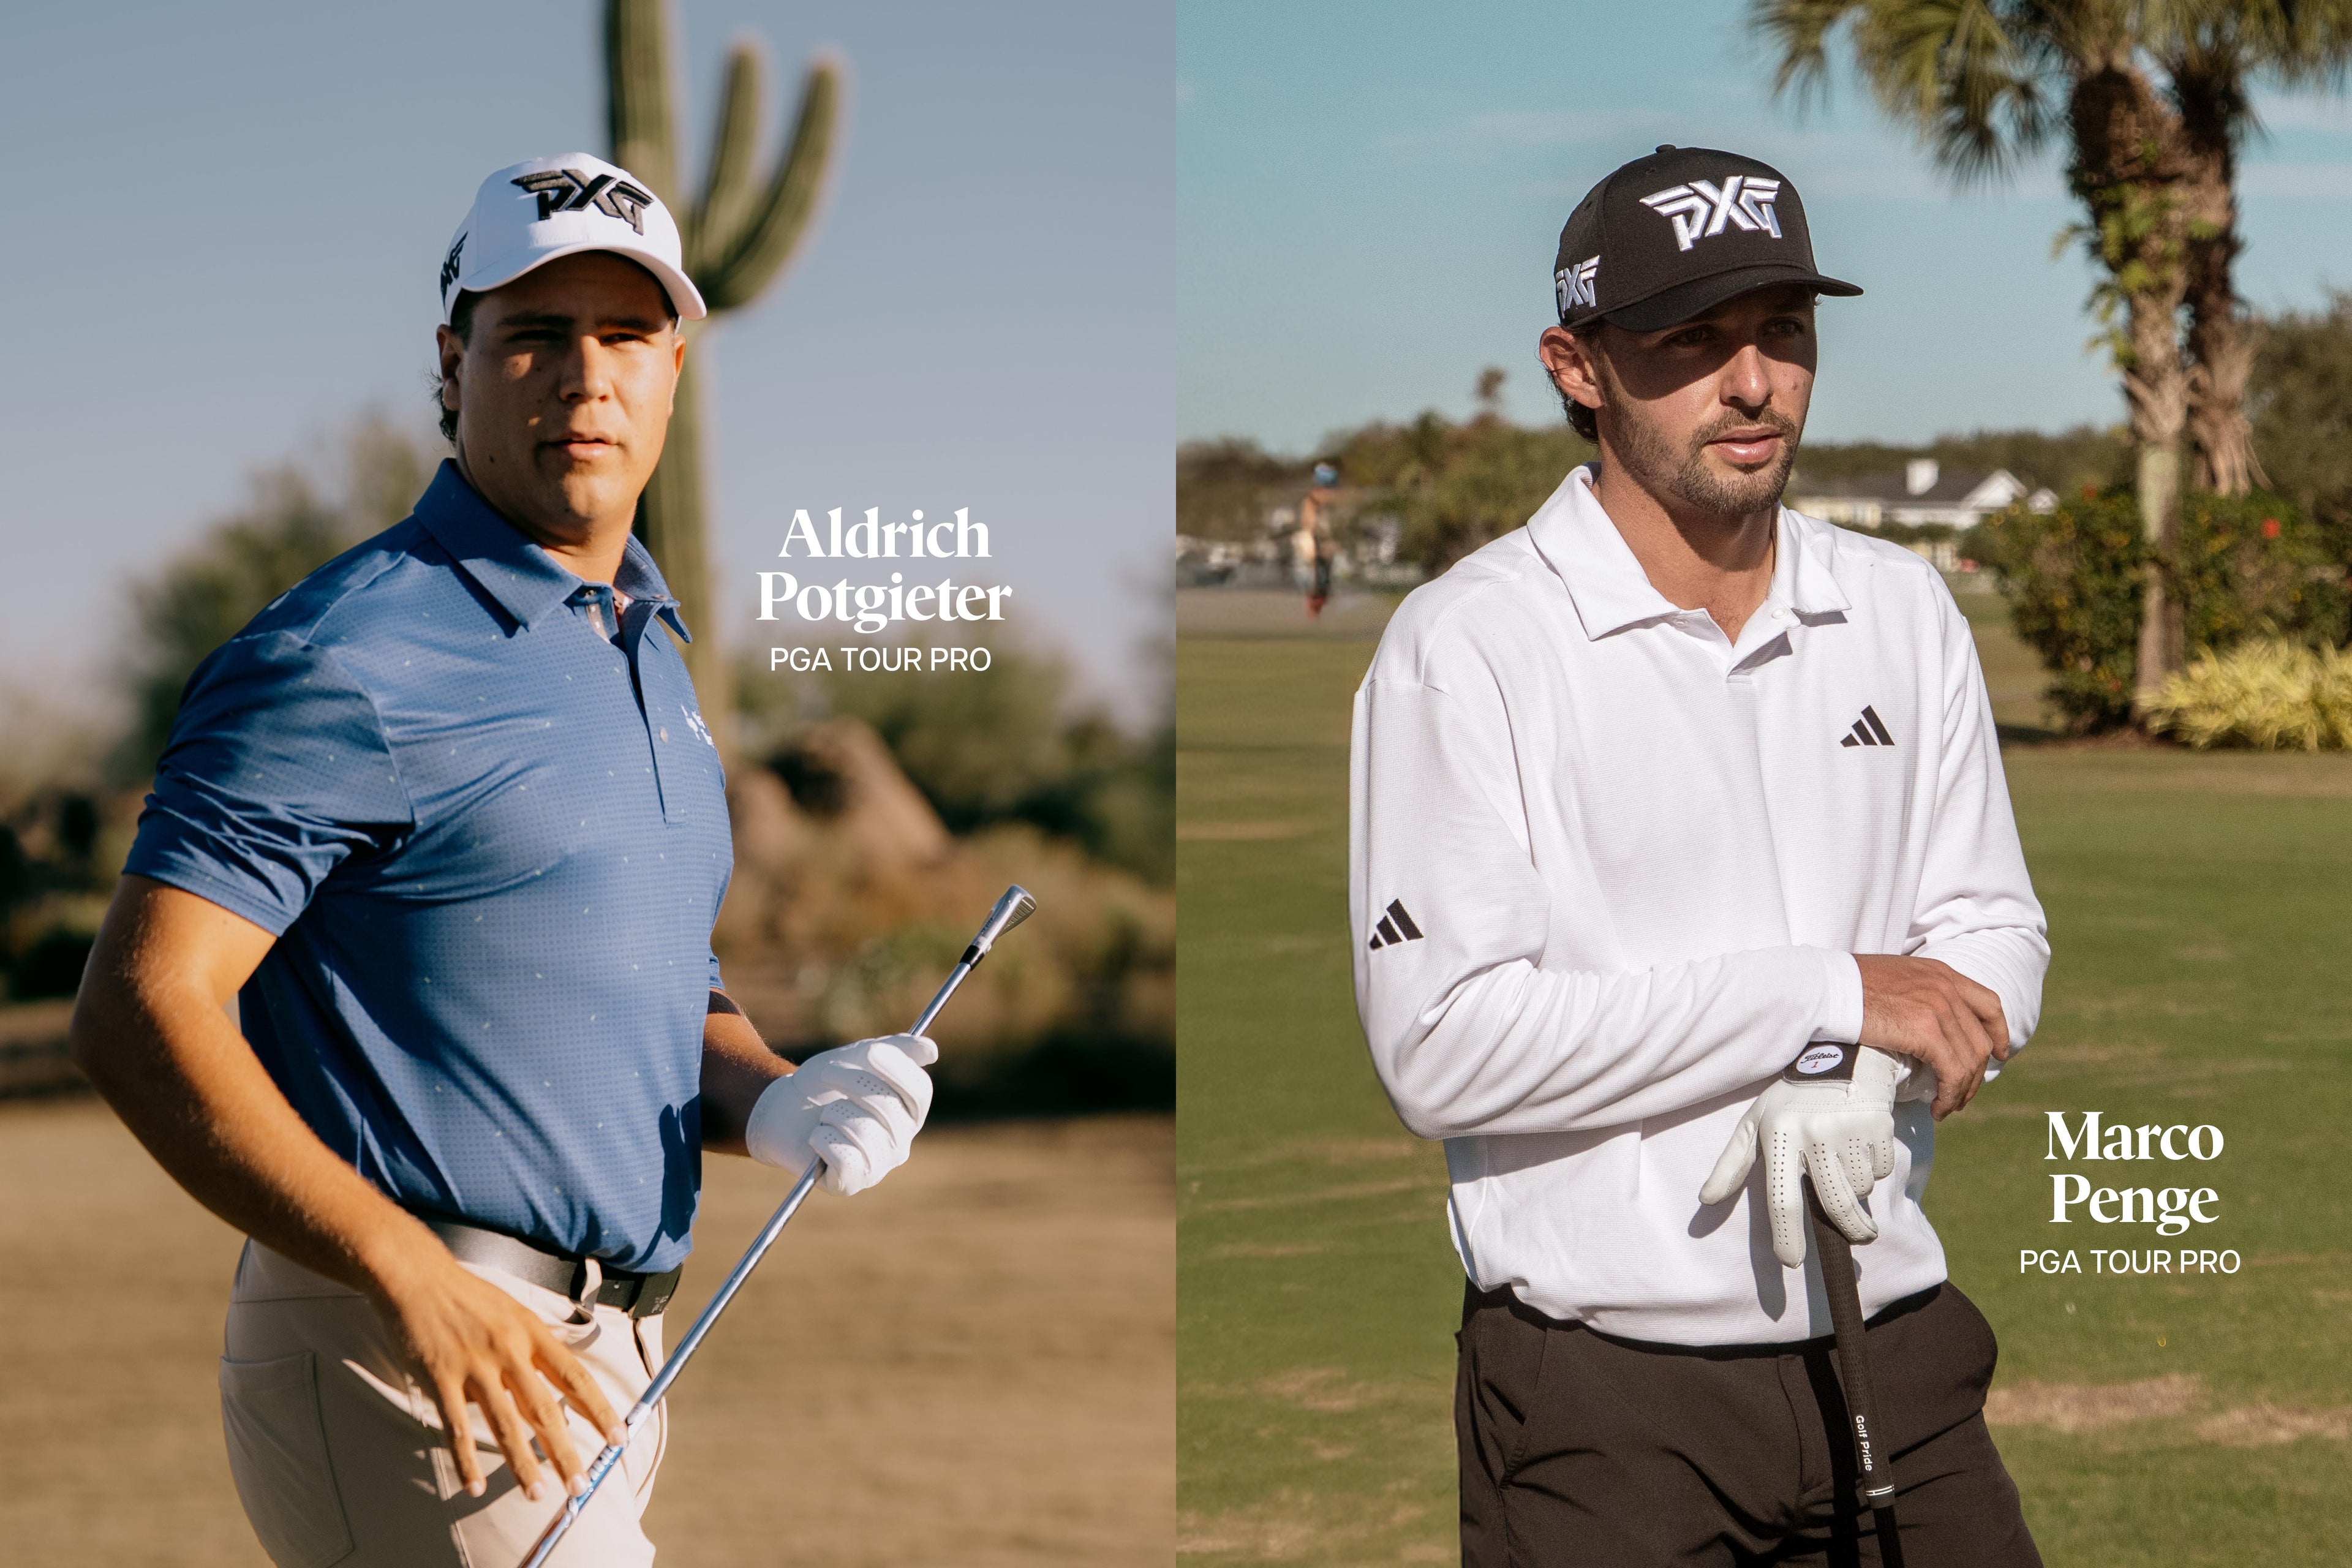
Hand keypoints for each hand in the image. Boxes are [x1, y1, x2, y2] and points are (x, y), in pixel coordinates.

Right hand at [371, 1247, 623, 1501]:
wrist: (417, 1276)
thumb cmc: (469, 1297)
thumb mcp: (514, 1311)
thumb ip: (536, 1345)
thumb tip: (562, 1377)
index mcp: (532, 1334)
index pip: (576, 1377)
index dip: (600, 1411)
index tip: (619, 1439)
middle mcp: (509, 1351)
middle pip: (544, 1410)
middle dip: (565, 1452)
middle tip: (580, 1487)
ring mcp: (474, 1366)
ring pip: (505, 1425)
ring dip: (523, 1464)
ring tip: (537, 1494)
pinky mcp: (440, 1378)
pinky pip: (456, 1428)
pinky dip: (465, 1461)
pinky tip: (475, 1487)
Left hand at [744, 1033, 936, 1194]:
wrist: (783, 1111)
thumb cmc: (825, 1085)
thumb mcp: (858, 1057)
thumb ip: (896, 1049)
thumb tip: (932, 1050)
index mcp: (909, 1113)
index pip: (920, 1091)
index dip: (897, 1069)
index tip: (871, 1051)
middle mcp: (900, 1143)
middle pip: (888, 1107)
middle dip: (851, 1082)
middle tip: (828, 1073)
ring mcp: (877, 1166)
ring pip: (861, 1130)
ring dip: (831, 1113)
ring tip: (824, 1116)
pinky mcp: (850, 1183)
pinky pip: (842, 1156)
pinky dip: (821, 1139)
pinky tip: (817, 1138)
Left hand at [1698, 1043, 1913, 1268]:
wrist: (1840, 1058)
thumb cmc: (1791, 1100)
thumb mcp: (1755, 1123)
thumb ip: (1732, 1164)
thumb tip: (1706, 1200)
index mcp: (1778, 1136)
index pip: (1781, 1198)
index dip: (1786, 1236)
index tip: (1791, 1262)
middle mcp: (1813, 1135)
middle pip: (1834, 1204)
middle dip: (1850, 1231)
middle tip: (1859, 1238)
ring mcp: (1848, 1130)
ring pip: (1861, 1188)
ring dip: (1858, 1186)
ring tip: (1846, 1160)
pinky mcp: (1878, 1126)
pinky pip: (1881, 1169)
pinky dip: (1875, 1166)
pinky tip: (1862, 1142)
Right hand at [1855, 954, 2008, 1120]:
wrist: (1826, 986)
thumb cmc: (1846, 985)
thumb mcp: (1894, 978)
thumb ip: (1915, 993)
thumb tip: (1918, 1021)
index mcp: (1941, 973)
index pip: (1988, 1004)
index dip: (1998, 1033)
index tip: (1998, 1054)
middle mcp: (1946, 988)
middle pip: (1981, 1041)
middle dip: (1975, 1075)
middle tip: (1959, 1096)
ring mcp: (1939, 1008)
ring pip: (1969, 1061)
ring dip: (1961, 1091)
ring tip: (1946, 1107)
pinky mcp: (1926, 1031)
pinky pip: (1952, 1072)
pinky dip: (1949, 1094)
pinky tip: (1937, 1106)